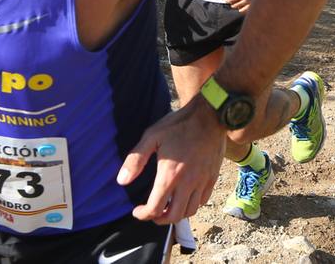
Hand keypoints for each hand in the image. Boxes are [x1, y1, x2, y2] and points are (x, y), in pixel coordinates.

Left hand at [119, 98, 224, 223]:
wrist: (210, 115)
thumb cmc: (179, 125)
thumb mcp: (152, 136)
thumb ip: (135, 160)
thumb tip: (121, 181)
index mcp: (170, 176)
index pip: (155, 209)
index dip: (143, 215)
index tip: (137, 210)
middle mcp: (187, 183)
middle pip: (173, 216)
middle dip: (159, 219)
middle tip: (151, 212)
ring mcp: (202, 181)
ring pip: (190, 211)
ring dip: (176, 214)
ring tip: (168, 207)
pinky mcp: (213, 177)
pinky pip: (203, 201)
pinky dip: (192, 205)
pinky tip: (185, 197)